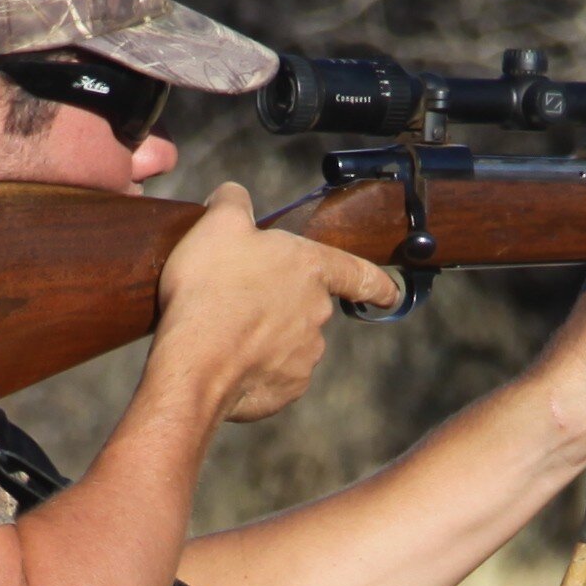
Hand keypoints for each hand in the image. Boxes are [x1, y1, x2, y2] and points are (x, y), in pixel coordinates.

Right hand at [150, 182, 401, 423]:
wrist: (195, 359)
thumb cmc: (210, 287)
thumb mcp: (218, 225)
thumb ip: (235, 202)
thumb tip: (235, 197)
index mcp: (310, 269)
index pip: (359, 273)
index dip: (377, 283)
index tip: (390, 294)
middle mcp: (317, 313)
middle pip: (309, 305)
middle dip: (283, 304)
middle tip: (242, 299)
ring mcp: (306, 354)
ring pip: (290, 341)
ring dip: (266, 337)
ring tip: (225, 331)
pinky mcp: (287, 388)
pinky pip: (274, 374)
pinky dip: (255, 368)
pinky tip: (225, 359)